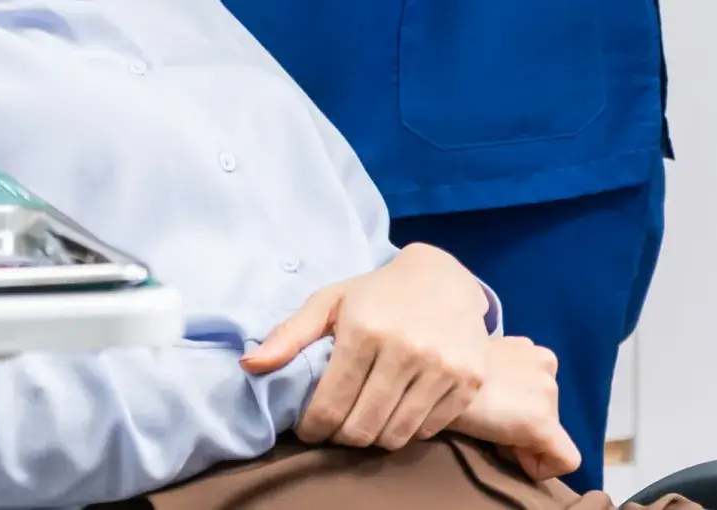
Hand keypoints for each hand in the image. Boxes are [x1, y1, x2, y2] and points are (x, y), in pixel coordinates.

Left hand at [241, 243, 490, 450]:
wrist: (443, 278)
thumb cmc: (376, 292)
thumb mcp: (328, 302)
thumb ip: (288, 336)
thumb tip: (248, 366)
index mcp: (364, 329)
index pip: (331, 404)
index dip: (314, 428)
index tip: (308, 430)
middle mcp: (405, 349)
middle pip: (363, 427)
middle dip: (341, 437)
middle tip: (334, 428)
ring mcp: (441, 367)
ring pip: (396, 434)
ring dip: (373, 438)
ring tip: (361, 422)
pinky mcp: (468, 381)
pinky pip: (429, 428)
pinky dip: (408, 429)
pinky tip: (394, 411)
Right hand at [450, 336, 579, 481]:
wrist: (430, 383)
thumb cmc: (443, 373)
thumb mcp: (475, 359)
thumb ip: (498, 370)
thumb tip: (501, 395)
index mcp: (528, 346)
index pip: (539, 386)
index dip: (518, 404)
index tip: (492, 405)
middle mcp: (545, 361)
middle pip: (548, 408)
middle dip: (522, 421)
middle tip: (491, 419)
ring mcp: (548, 390)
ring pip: (554, 432)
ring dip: (526, 437)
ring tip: (494, 428)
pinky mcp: (544, 422)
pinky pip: (565, 459)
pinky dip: (540, 465)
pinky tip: (508, 450)